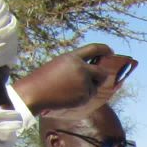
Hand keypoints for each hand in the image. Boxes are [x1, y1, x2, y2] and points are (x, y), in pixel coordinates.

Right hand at [11, 43, 130, 115]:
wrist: (35, 93)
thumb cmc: (44, 80)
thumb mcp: (59, 66)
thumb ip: (76, 66)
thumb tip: (93, 71)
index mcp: (72, 57)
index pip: (93, 49)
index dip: (104, 49)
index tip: (111, 51)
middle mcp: (81, 67)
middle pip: (102, 72)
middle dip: (102, 77)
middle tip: (98, 79)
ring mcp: (84, 81)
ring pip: (95, 87)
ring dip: (88, 89)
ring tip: (70, 90)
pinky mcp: (85, 94)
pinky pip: (89, 96)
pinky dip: (83, 97)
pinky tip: (69, 96)